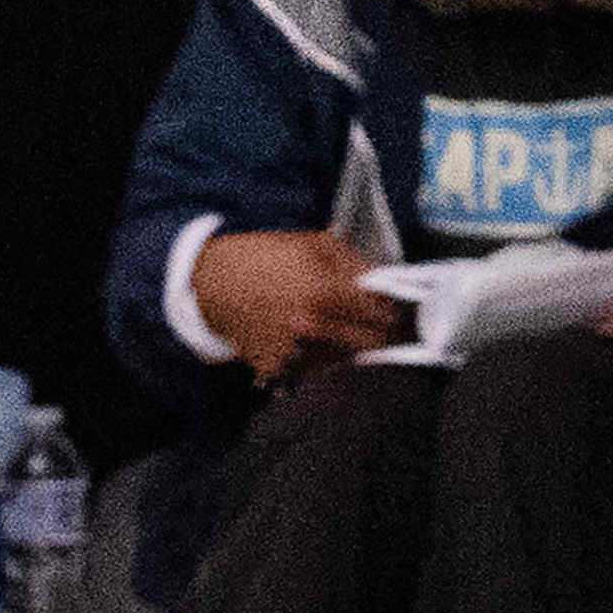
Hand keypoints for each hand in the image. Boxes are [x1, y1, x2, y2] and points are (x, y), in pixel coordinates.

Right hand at [197, 228, 406, 385]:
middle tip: (388, 324)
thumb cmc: (262, 257)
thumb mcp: (311, 243)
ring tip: (347, 329)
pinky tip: (316, 340)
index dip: (399, 309)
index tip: (403, 307)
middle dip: (385, 332)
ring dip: (355, 346)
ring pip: (349, 360)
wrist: (209, 285)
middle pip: (375, 343)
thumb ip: (354, 262)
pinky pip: (318, 369)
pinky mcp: (279, 369)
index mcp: (326, 289)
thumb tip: (388, 280)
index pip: (385, 312)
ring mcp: (296, 351)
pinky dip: (325, 358)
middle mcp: (314, 326)